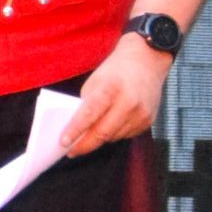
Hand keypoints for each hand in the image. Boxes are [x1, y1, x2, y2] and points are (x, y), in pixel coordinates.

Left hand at [60, 36, 169, 155]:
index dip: (75, 130)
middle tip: (71, 151)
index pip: (89, 114)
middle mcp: (129, 103)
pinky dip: (114, 134)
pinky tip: (109, 127)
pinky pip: (126, 135)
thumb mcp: (94, 82)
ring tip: (88, 138)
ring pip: (114, 137)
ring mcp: (141, 113)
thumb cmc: (116, 70)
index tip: (63, 143)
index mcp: (111, 88)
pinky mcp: (149, 120)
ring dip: (99, 140)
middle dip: (84, 145)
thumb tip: (76, 130)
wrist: (147, 60)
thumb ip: (86, 105)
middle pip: (103, 133)